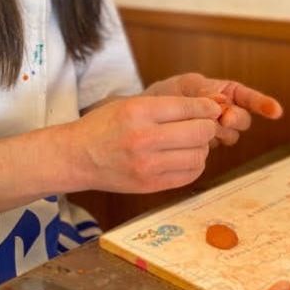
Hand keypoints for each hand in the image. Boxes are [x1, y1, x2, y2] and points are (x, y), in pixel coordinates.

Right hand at [71, 94, 221, 192]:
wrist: (78, 156)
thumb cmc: (104, 126)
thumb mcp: (129, 103)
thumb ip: (165, 105)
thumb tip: (207, 107)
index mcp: (138, 112)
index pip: (188, 108)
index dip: (207, 107)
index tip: (211, 108)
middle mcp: (143, 138)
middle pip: (199, 132)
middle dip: (208, 126)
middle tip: (204, 125)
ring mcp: (147, 165)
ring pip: (198, 155)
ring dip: (202, 147)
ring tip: (191, 142)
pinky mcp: (149, 185)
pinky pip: (189, 175)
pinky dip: (194, 164)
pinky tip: (184, 157)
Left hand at [145, 73, 282, 146]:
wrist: (144, 116)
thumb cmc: (166, 95)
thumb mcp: (183, 88)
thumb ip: (203, 94)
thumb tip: (222, 101)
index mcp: (223, 92)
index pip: (247, 97)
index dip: (262, 103)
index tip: (275, 111)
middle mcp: (224, 111)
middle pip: (242, 119)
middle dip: (235, 119)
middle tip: (223, 120)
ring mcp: (216, 130)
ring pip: (231, 135)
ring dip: (220, 132)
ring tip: (200, 125)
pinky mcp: (206, 145)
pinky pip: (215, 147)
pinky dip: (207, 143)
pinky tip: (196, 139)